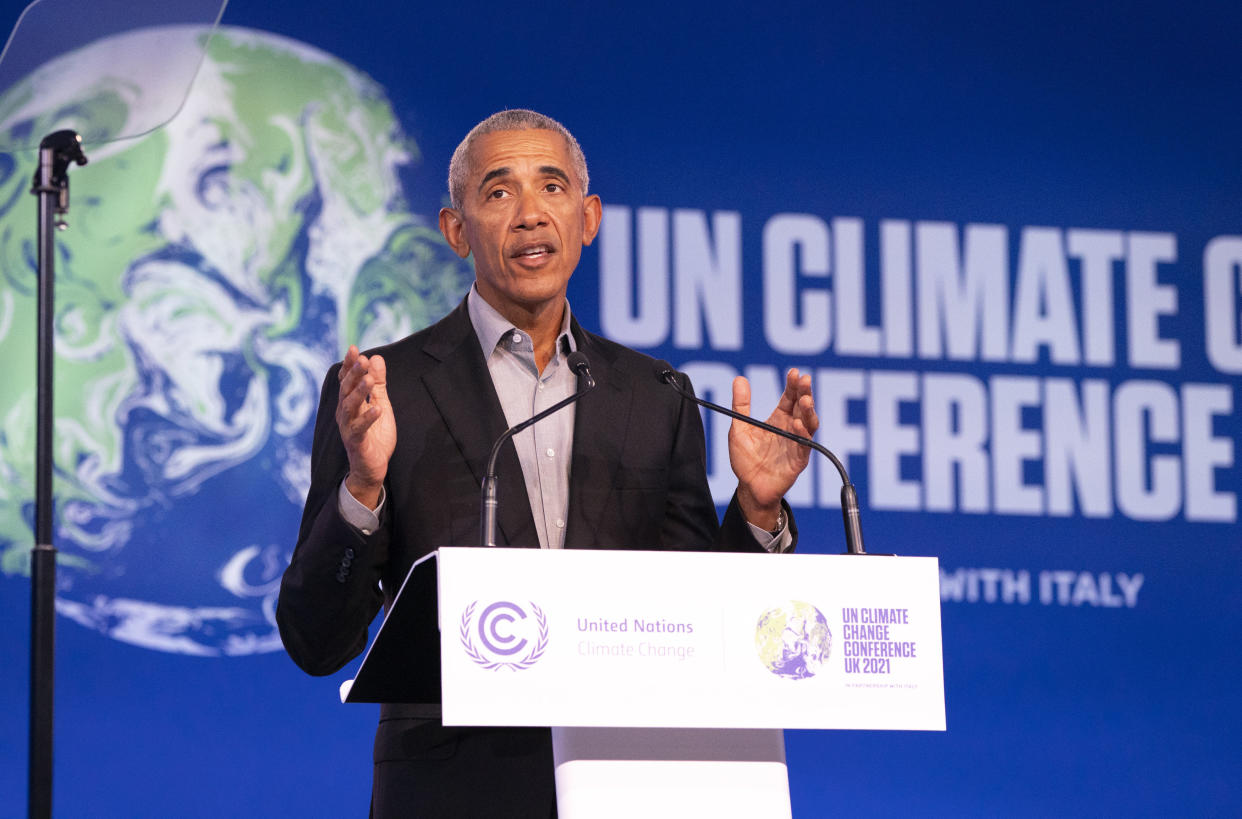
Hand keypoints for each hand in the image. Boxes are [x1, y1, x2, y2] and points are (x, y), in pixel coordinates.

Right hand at [335, 345, 395, 509]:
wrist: (372, 467)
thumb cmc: (375, 435)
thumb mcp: (380, 404)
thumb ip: (378, 384)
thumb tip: (375, 358)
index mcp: (349, 403)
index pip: (346, 380)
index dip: (349, 365)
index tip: (354, 349)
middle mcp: (344, 413)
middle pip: (346, 390)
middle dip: (353, 374)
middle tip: (361, 360)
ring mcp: (348, 428)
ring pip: (350, 407)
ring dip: (359, 392)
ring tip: (369, 380)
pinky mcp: (356, 442)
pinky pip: (359, 429)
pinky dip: (368, 418)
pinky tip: (377, 409)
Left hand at [728, 368, 817, 529]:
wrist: (749, 487)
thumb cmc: (745, 459)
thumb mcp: (739, 428)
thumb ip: (741, 405)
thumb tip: (739, 378)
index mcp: (778, 420)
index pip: (789, 398)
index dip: (792, 386)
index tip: (793, 372)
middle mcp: (790, 429)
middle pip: (802, 407)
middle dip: (805, 392)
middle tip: (804, 380)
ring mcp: (796, 443)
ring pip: (809, 423)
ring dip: (809, 411)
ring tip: (805, 400)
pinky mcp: (798, 459)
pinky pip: (804, 445)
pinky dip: (803, 434)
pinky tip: (798, 423)